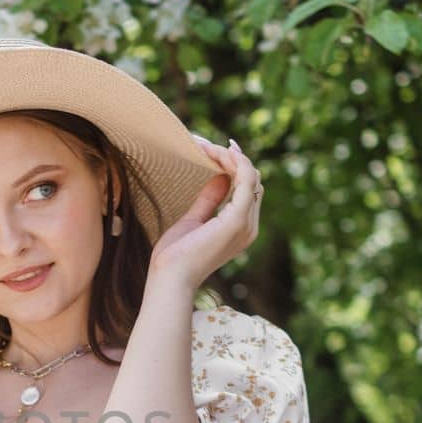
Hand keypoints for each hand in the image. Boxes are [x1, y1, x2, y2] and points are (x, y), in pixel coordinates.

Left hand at [147, 135, 263, 289]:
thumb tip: (221, 177)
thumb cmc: (176, 255)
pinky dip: (235, 163)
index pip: (248, 189)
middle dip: (231, 158)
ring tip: (206, 146)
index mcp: (241, 228)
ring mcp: (245, 224)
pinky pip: (245, 182)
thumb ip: (209, 200)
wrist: (169, 277)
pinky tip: (219, 153)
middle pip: (252, 180)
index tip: (214, 150)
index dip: (235, 166)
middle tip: (206, 145)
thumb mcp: (194, 220)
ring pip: (250, 176)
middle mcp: (249, 227)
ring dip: (230, 157)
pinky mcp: (236, 220)